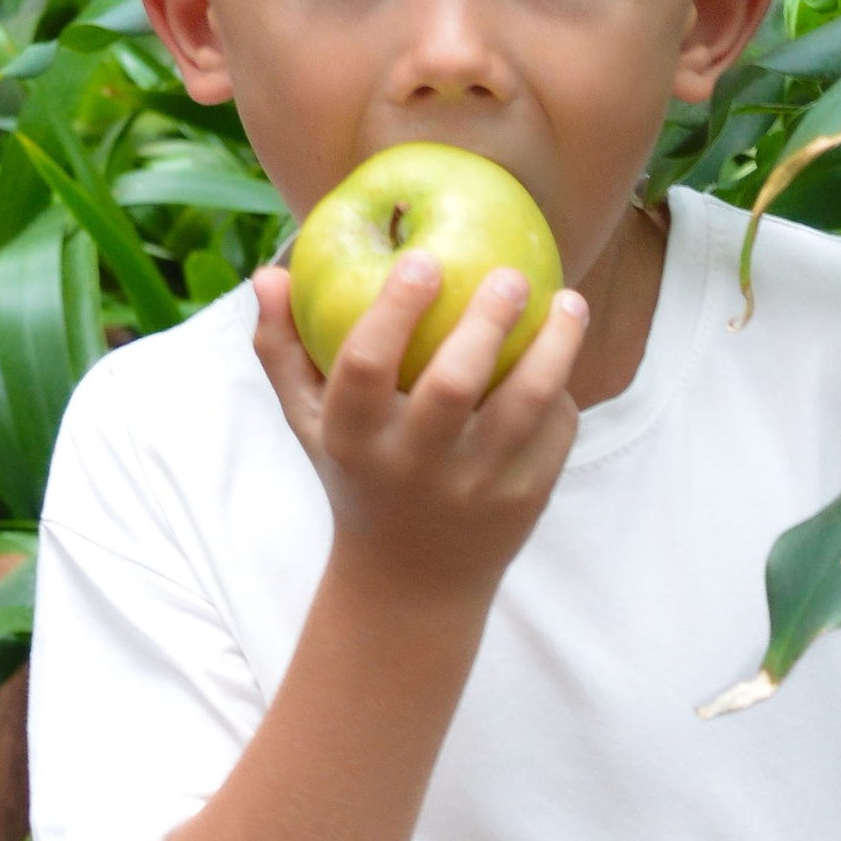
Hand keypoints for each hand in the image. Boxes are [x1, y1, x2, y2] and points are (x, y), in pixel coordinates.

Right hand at [253, 251, 587, 609]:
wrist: (412, 581)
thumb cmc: (358, 475)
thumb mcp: (310, 424)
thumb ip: (283, 348)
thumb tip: (272, 271)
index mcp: (354, 439)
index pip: (365, 366)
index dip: (395, 309)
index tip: (423, 259)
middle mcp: (413, 467)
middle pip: (454, 383)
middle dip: (487, 320)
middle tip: (511, 274)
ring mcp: (473, 488)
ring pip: (524, 406)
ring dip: (554, 348)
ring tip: (568, 303)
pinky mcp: (524, 502)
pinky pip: (553, 433)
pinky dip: (561, 392)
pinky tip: (561, 354)